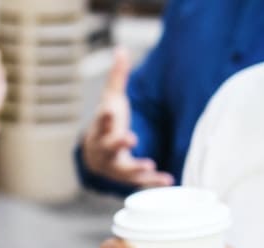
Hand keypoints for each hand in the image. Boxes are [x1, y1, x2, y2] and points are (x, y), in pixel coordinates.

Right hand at [80, 48, 172, 188]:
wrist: (95, 157)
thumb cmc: (107, 124)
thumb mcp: (110, 99)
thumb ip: (117, 78)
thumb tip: (121, 49)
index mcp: (100, 129)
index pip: (101, 122)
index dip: (104, 118)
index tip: (109, 112)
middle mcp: (105, 150)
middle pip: (109, 147)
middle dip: (119, 143)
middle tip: (130, 138)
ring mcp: (115, 165)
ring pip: (124, 169)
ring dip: (136, 168)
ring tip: (150, 165)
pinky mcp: (127, 176)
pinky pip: (140, 181)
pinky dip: (153, 181)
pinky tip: (168, 179)